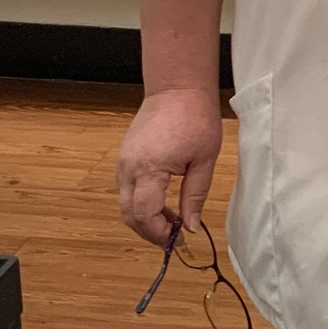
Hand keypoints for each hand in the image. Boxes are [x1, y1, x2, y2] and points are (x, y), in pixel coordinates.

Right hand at [115, 87, 224, 247]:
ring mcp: (123, 162)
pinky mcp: (125, 157)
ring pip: (126, 204)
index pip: (144, 214)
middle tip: (173, 237)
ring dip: (145, 218)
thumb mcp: (204, 160)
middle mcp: (128, 168)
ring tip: (172, 221)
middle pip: (129, 215)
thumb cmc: (195, 119)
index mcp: (149, 168)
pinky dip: (141, 203)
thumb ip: (194, 196)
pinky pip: (128, 189)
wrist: (176, 88)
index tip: (178, 240)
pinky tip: (163, 202)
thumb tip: (189, 227)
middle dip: (149, 231)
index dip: (159, 233)